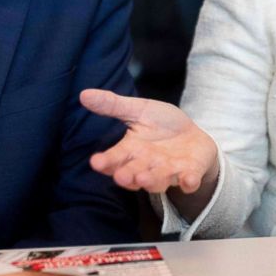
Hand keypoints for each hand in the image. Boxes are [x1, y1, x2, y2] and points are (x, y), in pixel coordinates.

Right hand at [82, 89, 218, 193]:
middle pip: (134, 173)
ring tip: (144, 177)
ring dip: (152, 181)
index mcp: (132, 150)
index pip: (116, 157)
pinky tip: (188, 180)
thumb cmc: (161, 124)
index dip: (106, 161)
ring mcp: (169, 171)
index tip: (96, 162)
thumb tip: (83, 94)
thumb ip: (113, 105)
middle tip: (121, 176)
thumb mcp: (138, 109)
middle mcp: (148, 165)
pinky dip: (188, 182)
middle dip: (127, 176)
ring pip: (158, 180)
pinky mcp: (191, 173)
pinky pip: (189, 181)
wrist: (192, 135)